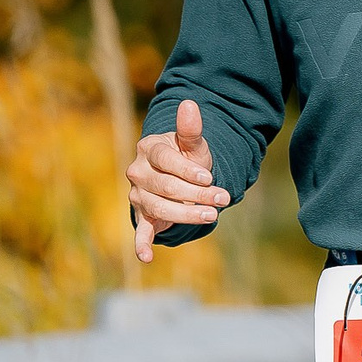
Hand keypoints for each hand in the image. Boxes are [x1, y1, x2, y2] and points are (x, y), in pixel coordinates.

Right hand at [127, 98, 228, 261]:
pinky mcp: (142, 216)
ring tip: (212, 216)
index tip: (210, 178)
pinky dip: (141, 245)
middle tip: (223, 198)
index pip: (166, 161)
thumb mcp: (193, 144)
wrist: (179, 174)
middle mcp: (138, 172)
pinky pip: (140, 231)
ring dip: (187, 215)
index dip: (188, 171)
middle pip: (166, 187)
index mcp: (148, 149)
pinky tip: (147, 258)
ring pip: (160, 208)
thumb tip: (189, 103)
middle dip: (197, 194)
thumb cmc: (187, 156)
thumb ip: (190, 129)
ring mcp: (138, 195)